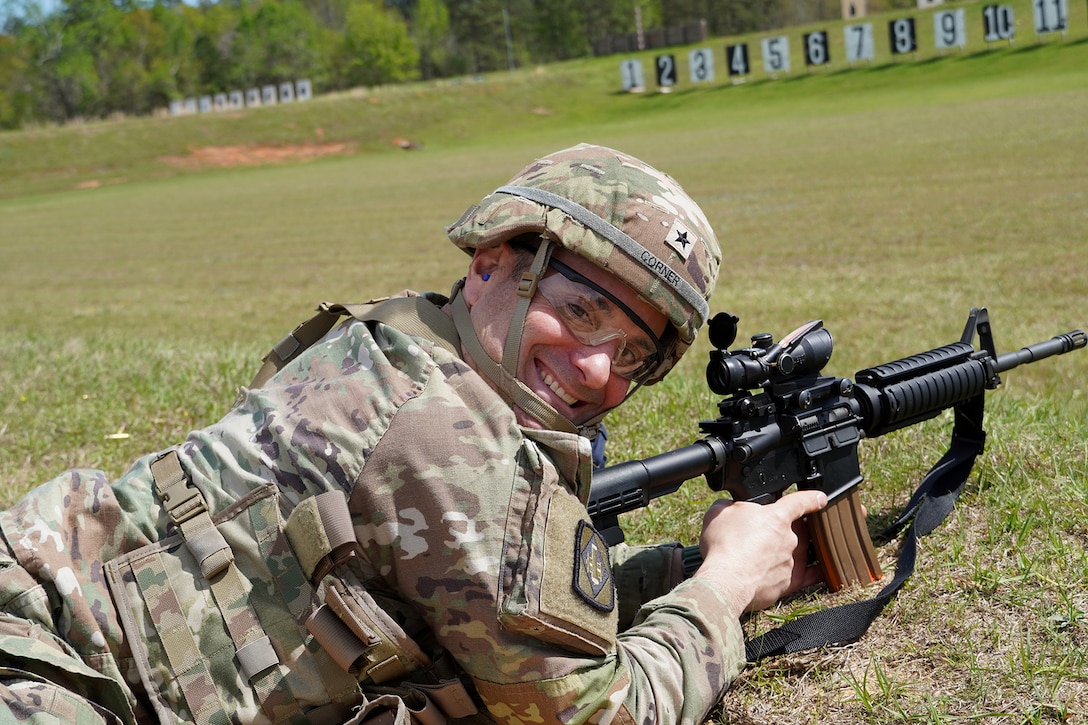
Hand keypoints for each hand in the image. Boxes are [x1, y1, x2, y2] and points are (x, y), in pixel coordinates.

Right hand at [693, 490, 827, 615]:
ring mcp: (792, 561)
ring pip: (798, 551)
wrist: (726, 580)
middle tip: (760, 535)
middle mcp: (790, 538)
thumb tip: (733, 508)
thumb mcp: (720, 512)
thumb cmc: (723, 545)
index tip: (820, 497)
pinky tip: (821, 570)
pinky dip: (816, 571)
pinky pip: (810, 576)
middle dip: (782, 530)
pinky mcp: (790, 583)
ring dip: (786, 550)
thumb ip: (732, 506)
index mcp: (777, 516)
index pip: (800, 501)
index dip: (812, 498)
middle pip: (797, 529)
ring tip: (766, 555)